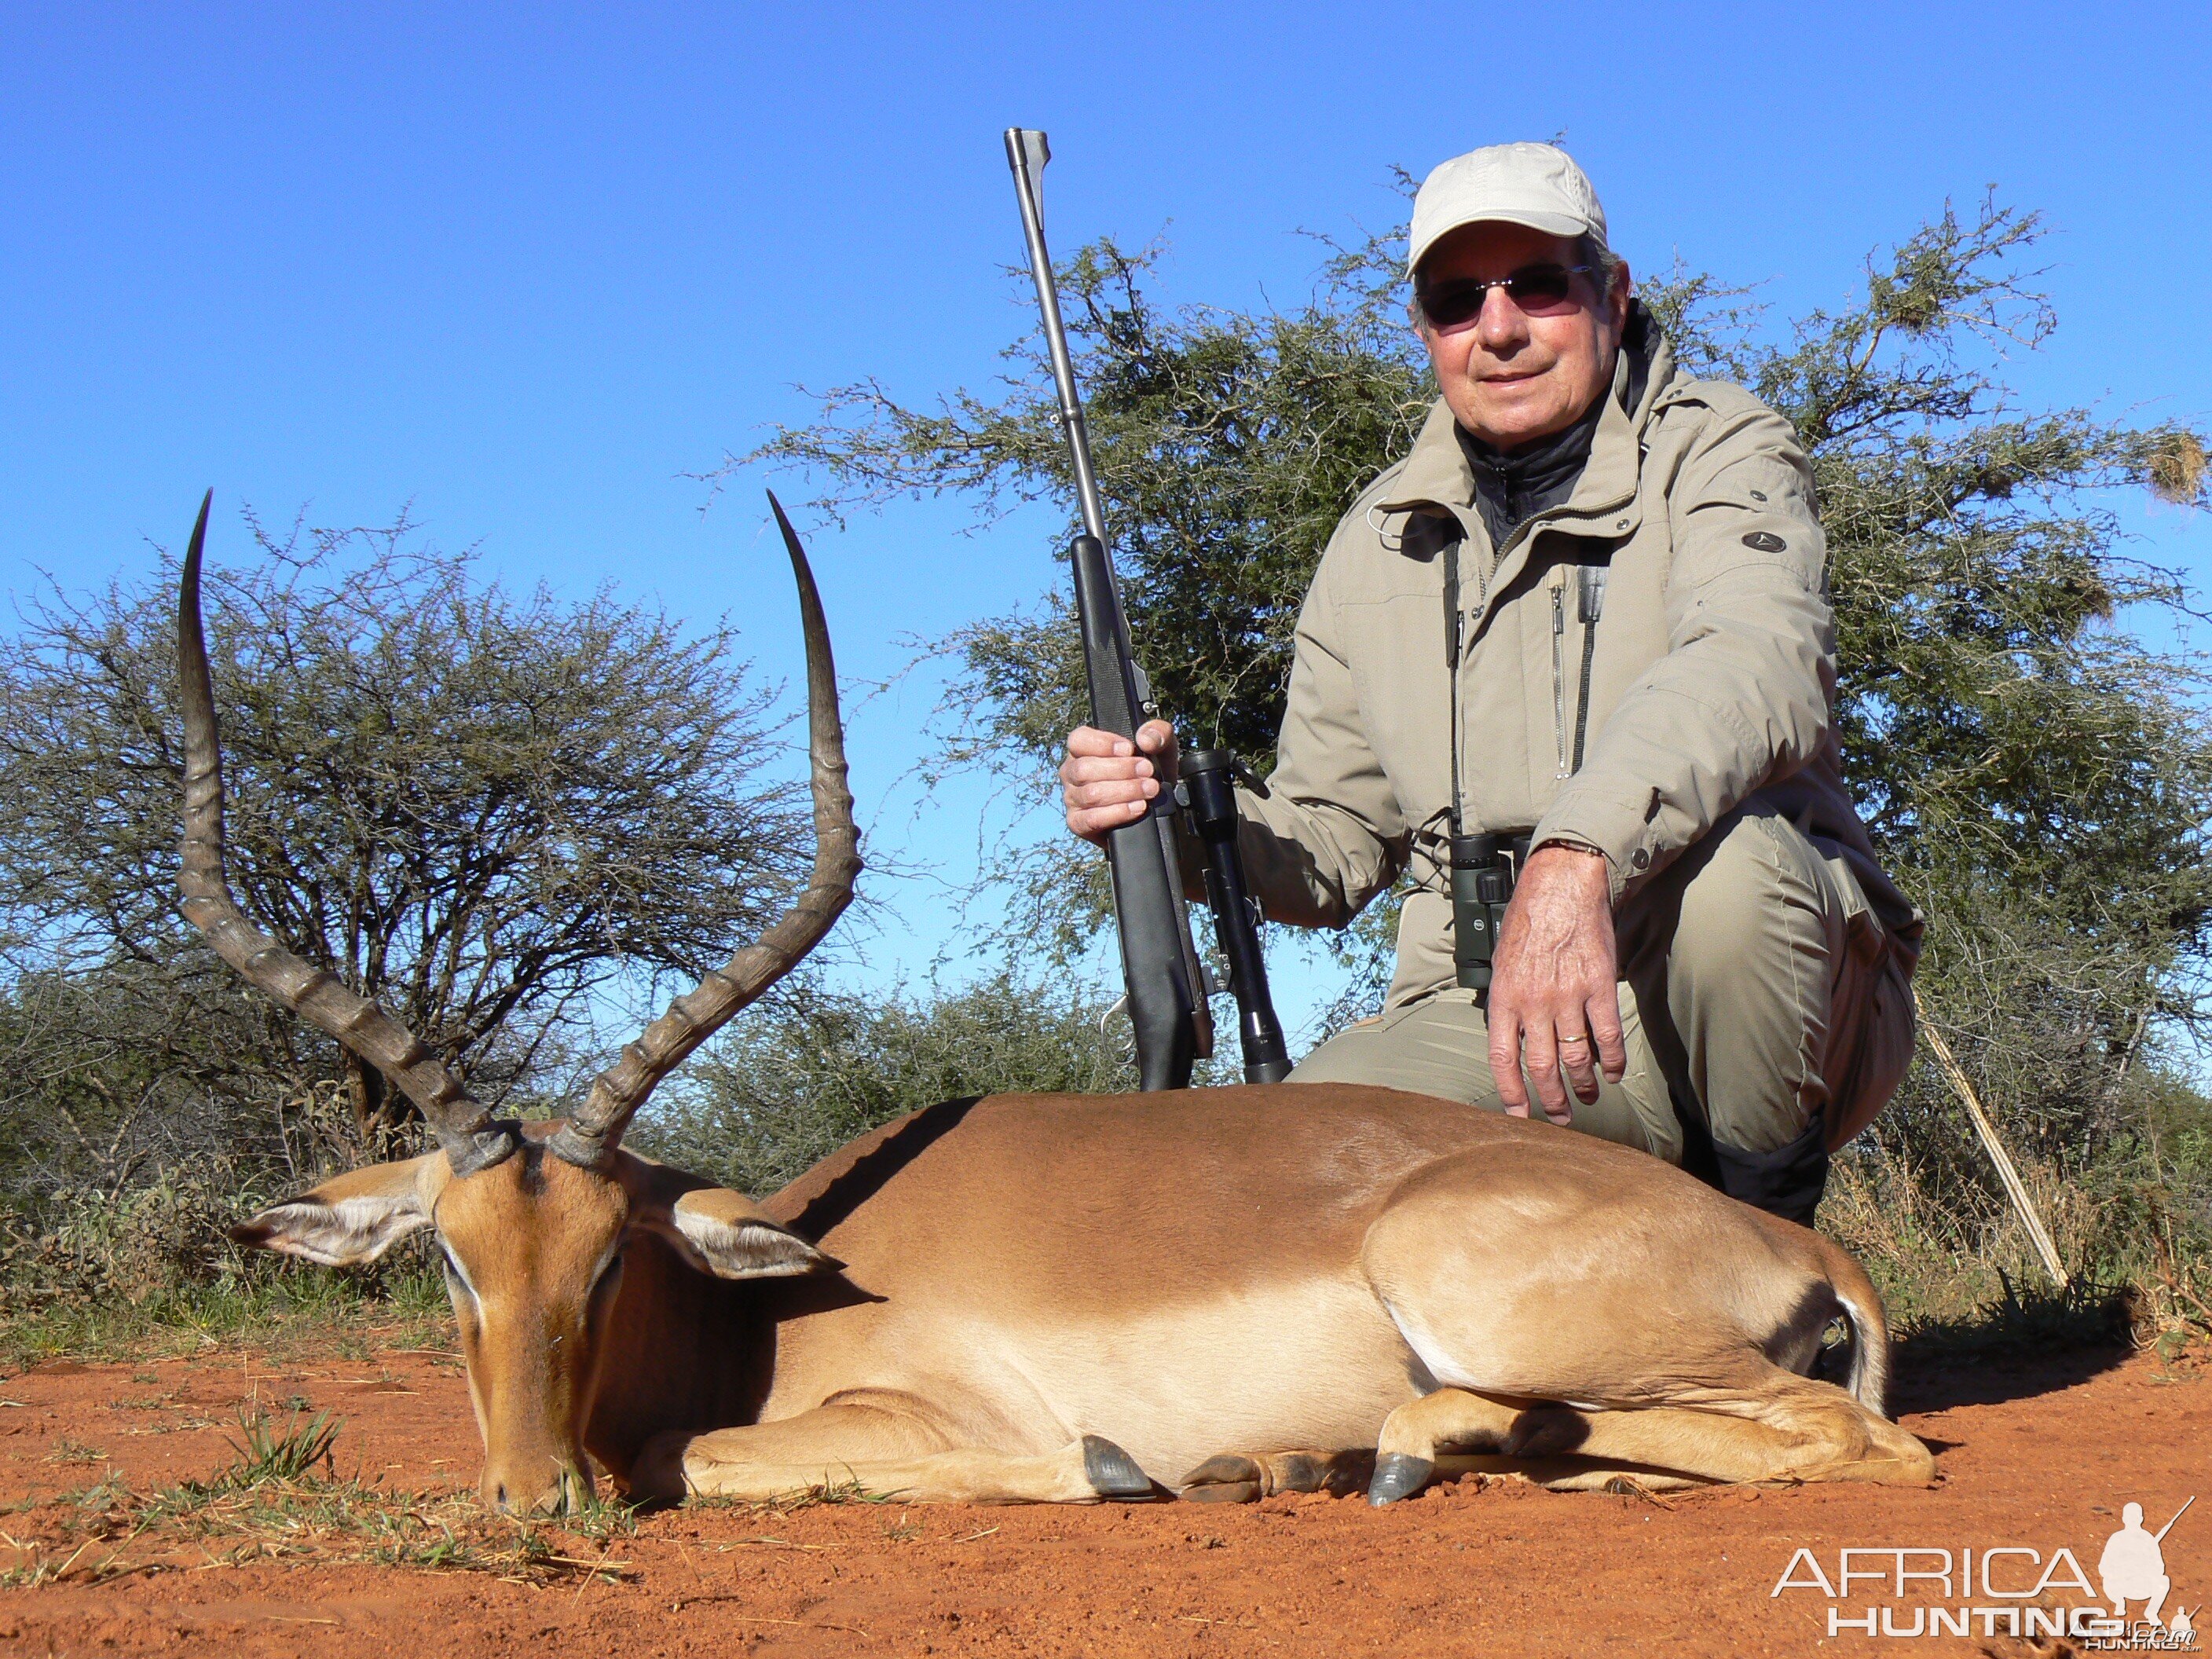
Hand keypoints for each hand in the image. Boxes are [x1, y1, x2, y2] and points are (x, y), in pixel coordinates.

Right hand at [1061, 721, 1178, 844]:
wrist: (1152, 807)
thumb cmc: (1147, 772)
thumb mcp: (1159, 747)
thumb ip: (1157, 733)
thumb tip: (1145, 739)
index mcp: (1083, 749)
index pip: (1079, 740)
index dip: (1103, 744)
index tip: (1129, 749)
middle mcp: (1072, 773)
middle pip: (1085, 769)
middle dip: (1121, 770)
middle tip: (1147, 771)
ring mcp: (1072, 799)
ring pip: (1091, 794)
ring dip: (1125, 791)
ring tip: (1149, 789)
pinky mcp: (1078, 823)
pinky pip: (1092, 819)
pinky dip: (1118, 813)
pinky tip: (1138, 807)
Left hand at [1485, 843, 1625, 1123]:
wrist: (1561, 886)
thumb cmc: (1528, 920)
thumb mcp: (1501, 961)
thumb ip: (1506, 1001)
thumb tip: (1511, 1036)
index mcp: (1504, 997)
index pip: (1502, 1058)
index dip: (1510, 1092)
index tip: (1519, 1115)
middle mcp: (1533, 1002)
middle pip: (1542, 1066)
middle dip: (1552, 1099)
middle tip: (1560, 1116)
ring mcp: (1567, 996)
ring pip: (1576, 1057)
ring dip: (1583, 1085)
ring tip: (1588, 1097)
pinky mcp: (1599, 987)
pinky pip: (1607, 1035)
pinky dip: (1612, 1060)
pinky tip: (1613, 1073)